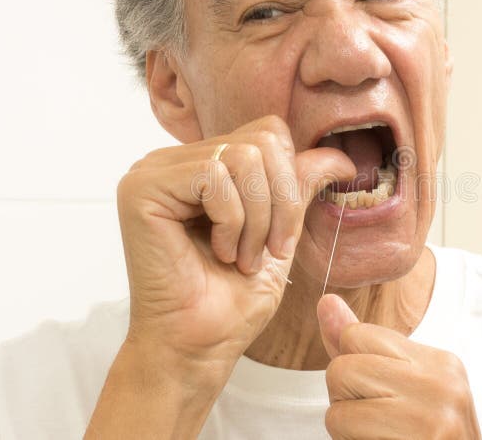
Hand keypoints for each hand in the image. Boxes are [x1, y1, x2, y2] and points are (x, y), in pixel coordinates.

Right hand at [116, 115, 354, 379]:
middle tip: (267, 252)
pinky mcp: (142, 188)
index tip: (283, 240)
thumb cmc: (232, 300)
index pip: (268, 134)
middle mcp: (174, 161)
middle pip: (262, 140)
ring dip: (258, 218)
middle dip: (281, 202)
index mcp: (203, 166)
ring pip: (243, 156)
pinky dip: (232, 220)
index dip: (290, 182)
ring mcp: (154, 171)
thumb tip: (340, 158)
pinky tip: (220, 253)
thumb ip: (298, 188)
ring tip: (242, 258)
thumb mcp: (279, 234)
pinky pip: (213, 175)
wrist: (197, 346)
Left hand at [318, 294, 481, 439]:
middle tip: (379, 422)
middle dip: (345, 400)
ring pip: (336, 409)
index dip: (354, 367)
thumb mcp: (403, 385)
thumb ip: (362, 346)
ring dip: (347, 430)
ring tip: (382, 437)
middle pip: (341, 369)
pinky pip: (344, 434)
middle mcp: (441, 384)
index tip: (381, 394)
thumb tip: (326, 302)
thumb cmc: (427, 436)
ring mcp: (429, 418)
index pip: (358, 335)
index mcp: (441, 362)